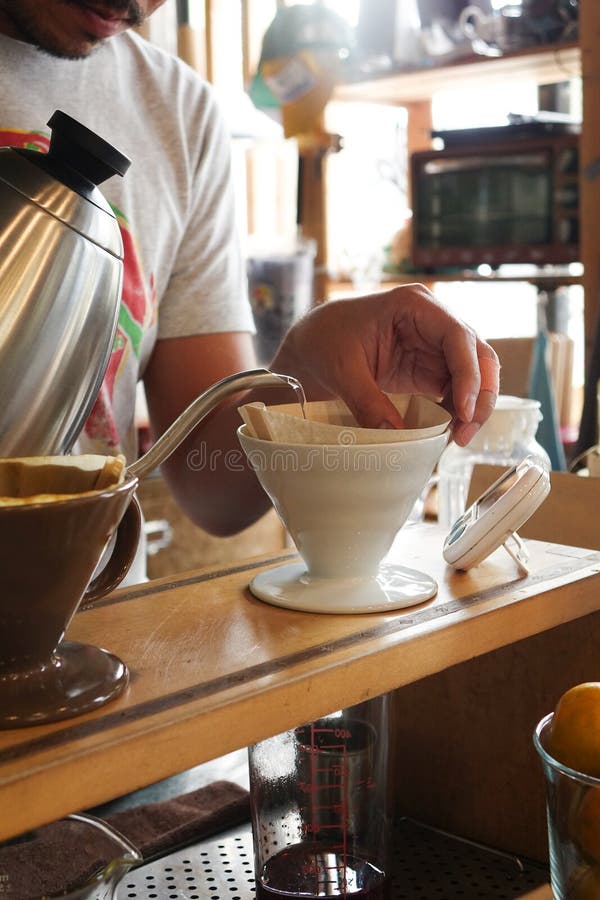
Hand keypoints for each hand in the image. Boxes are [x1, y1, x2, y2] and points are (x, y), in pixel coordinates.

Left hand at [271, 284, 498, 446]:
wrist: (310, 346)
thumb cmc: (323, 341)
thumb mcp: (341, 370)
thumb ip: (368, 402)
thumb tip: (396, 436)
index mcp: (414, 305)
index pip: (457, 336)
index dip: (468, 374)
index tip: (463, 411)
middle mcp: (432, 321)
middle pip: (477, 356)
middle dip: (480, 395)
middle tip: (465, 433)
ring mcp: (432, 345)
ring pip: (473, 375)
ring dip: (472, 407)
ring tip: (457, 438)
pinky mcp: (427, 368)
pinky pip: (455, 389)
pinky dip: (456, 411)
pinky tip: (447, 432)